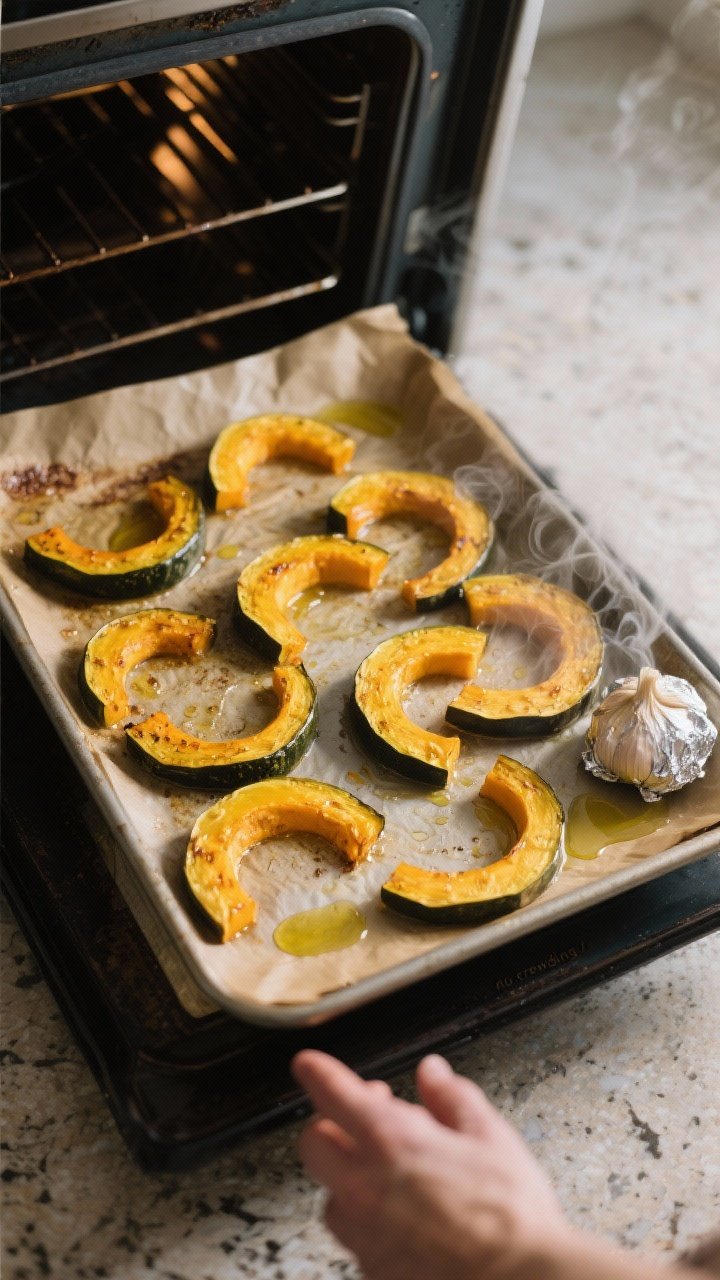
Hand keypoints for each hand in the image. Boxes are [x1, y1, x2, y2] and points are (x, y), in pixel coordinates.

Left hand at [292, 1049, 569, 1279]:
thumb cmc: (510, 1214)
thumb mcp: (490, 1135)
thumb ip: (452, 1097)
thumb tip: (432, 1074)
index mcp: (391, 1141)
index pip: (331, 1095)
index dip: (316, 1072)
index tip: (309, 1064)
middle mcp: (365, 1186)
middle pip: (314, 1143)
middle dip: (330, 1122)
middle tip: (366, 1115)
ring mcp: (365, 1233)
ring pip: (330, 1192)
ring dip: (348, 1173)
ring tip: (390, 1170)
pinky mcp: (373, 1269)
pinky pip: (353, 1233)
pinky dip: (367, 1215)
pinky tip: (402, 1212)